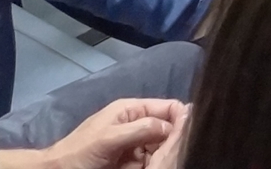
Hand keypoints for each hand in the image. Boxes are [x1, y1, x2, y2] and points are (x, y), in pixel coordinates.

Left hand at [41, 99, 188, 168]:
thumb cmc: (80, 152)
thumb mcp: (110, 138)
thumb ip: (141, 128)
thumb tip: (172, 126)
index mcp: (131, 110)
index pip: (166, 107)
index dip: (181, 117)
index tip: (190, 133)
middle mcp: (136, 125)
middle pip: (167, 129)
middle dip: (174, 140)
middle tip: (178, 154)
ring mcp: (134, 145)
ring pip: (161, 149)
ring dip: (165, 156)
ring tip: (166, 162)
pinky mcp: (131, 164)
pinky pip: (151, 163)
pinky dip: (155, 166)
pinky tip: (156, 167)